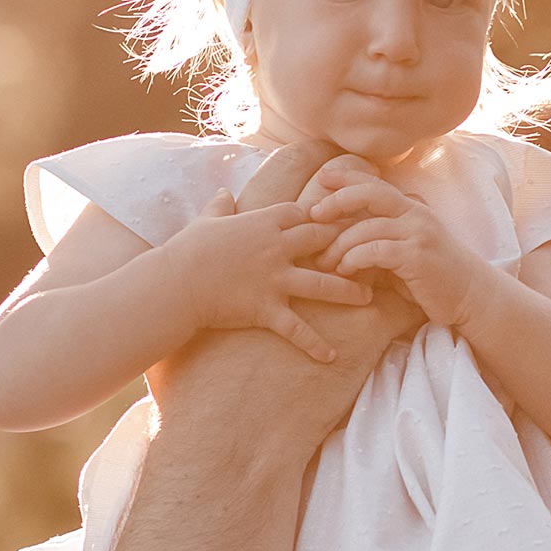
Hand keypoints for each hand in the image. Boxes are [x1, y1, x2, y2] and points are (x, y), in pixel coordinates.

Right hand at [144, 143, 417, 457]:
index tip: (349, 219)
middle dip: (351, 246)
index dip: (328, 216)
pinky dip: (314, 344)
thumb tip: (224, 192)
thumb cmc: (187, 252)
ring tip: (369, 300)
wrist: (173, 283)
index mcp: (263, 222)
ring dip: (348, 292)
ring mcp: (273, 279)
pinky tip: (332, 357)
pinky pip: (296, 329)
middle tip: (377, 253)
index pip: (306, 213)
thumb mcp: (205, 223)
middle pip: (324, 242)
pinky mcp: (265, 308)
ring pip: (321, 284)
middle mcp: (274, 248)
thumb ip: (220, 207)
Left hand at [307, 175, 494, 329]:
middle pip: (370, 193)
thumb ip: (381, 240)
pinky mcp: (418, 257)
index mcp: (412, 208)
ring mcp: (419, 234)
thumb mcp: (405, 252)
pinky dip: (356, 259)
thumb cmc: (434, 278)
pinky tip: (346, 270)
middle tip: (313, 214)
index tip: (322, 180)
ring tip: (325, 261)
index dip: (347, 177)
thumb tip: (340, 241)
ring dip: (340, 244)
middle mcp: (416, 214)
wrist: (472, 297)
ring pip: (368, 227)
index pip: (375, 183)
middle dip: (338, 200)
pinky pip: (377, 250)